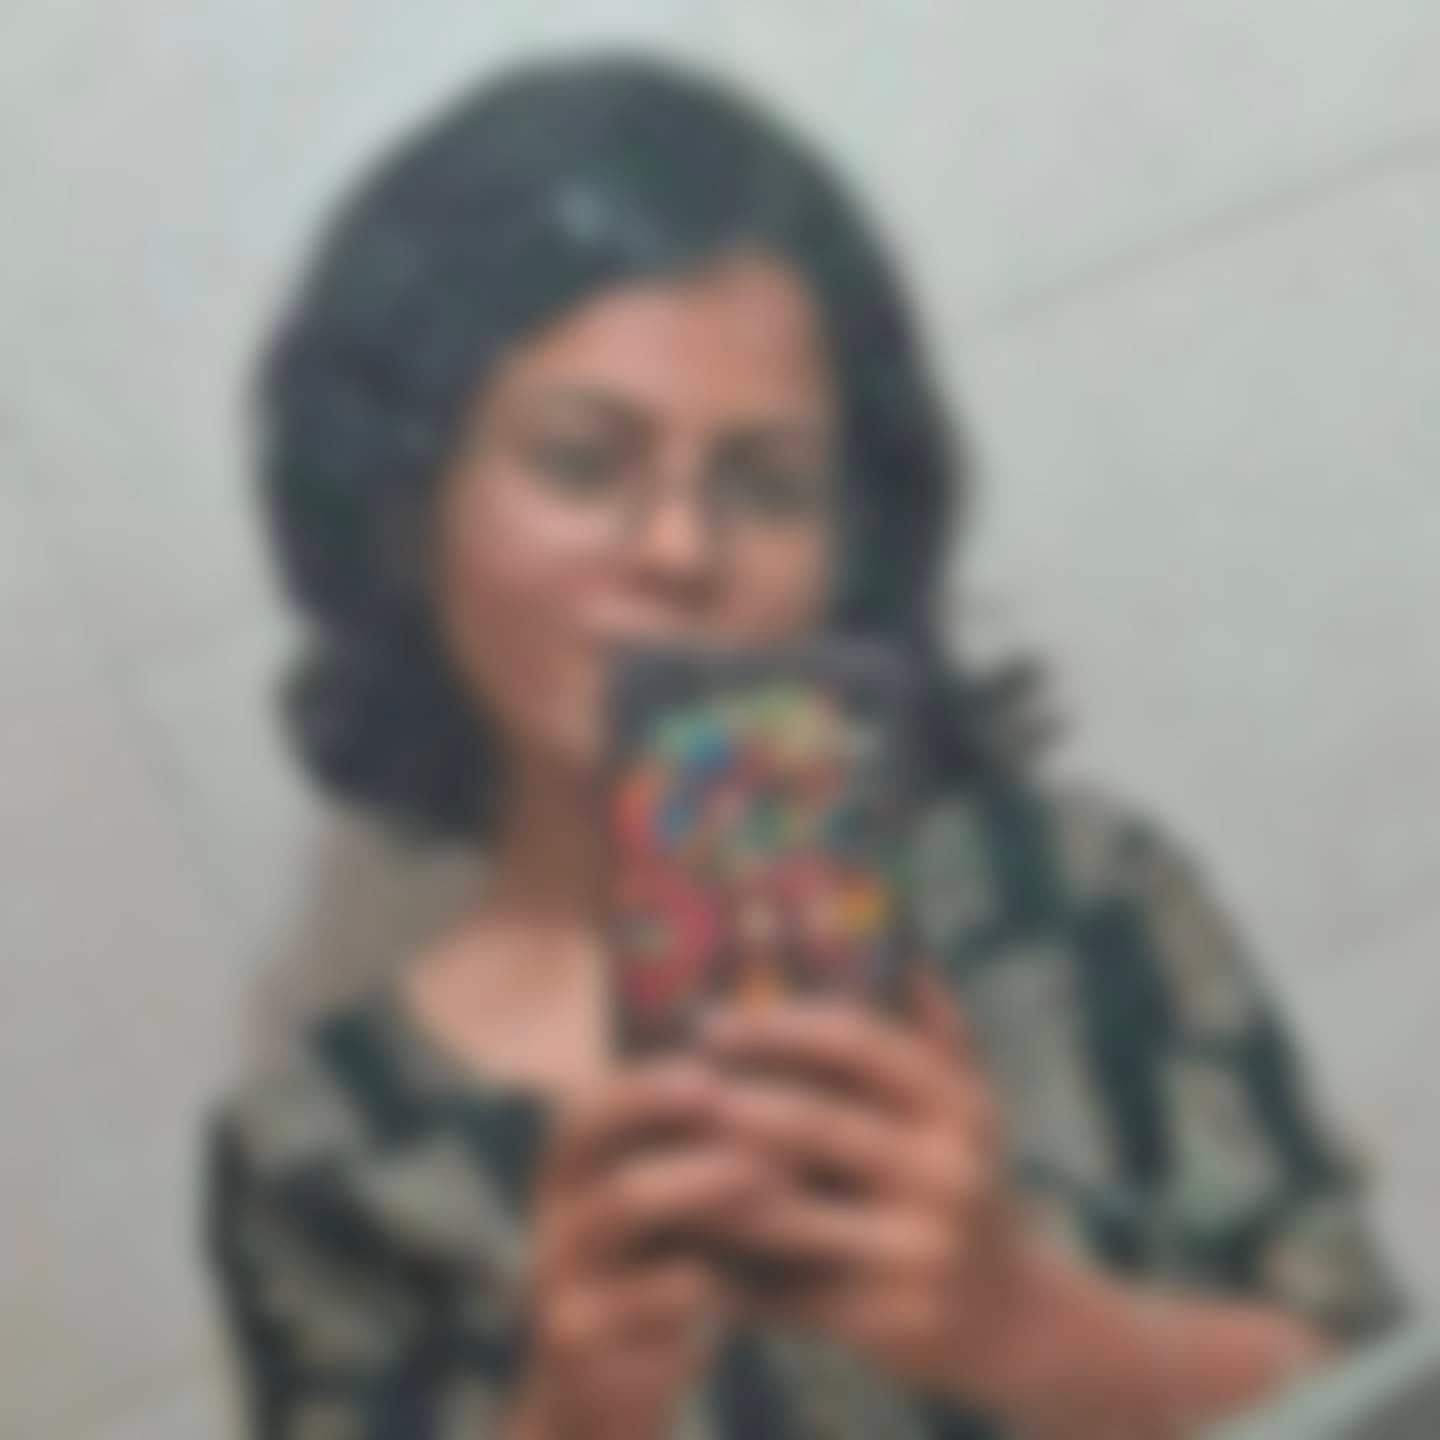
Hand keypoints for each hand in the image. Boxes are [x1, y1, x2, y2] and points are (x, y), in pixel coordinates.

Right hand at [507, 1058, 785, 1439]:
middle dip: (672, 1112)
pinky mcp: (572, 1339)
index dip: (652, 1081)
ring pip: (622, 1204)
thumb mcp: (669, 1213)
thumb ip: (700, 1155)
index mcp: (570, 1171)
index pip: (595, 1100)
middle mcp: (552, 1209)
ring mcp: (556, 1273)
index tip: (717, 1069)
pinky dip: (691, 1282)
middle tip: (739, 1100)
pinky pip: (635, 1298)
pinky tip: (736, 1278)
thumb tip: (784, 1078)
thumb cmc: (655, 1282)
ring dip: (700, 1181)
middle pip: (599, 1136)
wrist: (596, 1403)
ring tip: (767, 1177)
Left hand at [699, 968, 1039, 1400]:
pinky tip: (679, 1242)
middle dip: (730, 1102)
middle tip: (667, 1086)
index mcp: (958, 1105)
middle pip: (812, 1124)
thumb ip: (937, 1029)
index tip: (711, 1022)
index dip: (777, 1026)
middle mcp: (947, 1172)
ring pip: (784, 1212)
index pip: (856, 1042)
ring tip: (654, 1158)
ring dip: (710, 1185)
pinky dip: (728, 1266)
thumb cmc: (963, 1183)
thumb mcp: (968, 1106)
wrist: (1013, 1320)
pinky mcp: (887, 1323)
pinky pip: (784, 1288)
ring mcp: (920, 1252)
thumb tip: (904, 949)